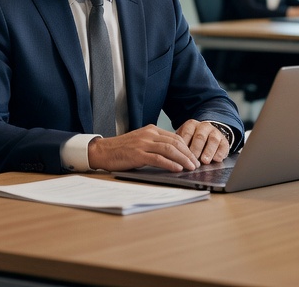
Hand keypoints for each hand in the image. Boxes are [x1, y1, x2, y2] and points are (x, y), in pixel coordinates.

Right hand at [86, 125, 200, 171]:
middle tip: (196, 164)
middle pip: (175, 142)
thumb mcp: (141, 142)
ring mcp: (143, 144)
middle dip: (188, 154)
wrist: (102, 151)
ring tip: (191, 167)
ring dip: (183, 159)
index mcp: (151, 130)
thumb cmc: (122, 149)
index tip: (194, 156)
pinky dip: (170, 164)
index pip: (175, 137)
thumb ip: (155, 145)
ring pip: (169, 149)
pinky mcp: (137, 154)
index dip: (187, 147)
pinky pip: (158, 158)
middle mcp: (148, 134)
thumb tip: (174, 156)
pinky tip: (177, 168)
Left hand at [176, 119, 232, 164]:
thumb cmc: (192, 140)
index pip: (187, 132)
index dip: (185, 144)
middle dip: (196, 149)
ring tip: (205, 161)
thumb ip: (179, 144)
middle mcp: (204, 127)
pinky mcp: (224, 141)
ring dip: (208, 151)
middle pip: (200, 137)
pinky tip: (216, 160)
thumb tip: (172, 155)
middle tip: (193, 158)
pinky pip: (223, 146)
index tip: (182, 153)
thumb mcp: (184, 138)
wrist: (209, 135)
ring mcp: (215, 133)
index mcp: (192, 125)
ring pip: (213, 140)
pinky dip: (220, 153)